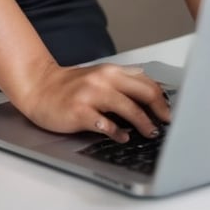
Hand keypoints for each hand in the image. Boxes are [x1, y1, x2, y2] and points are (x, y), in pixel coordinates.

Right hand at [15, 60, 170, 141]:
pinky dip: (117, 132)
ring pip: (128, 108)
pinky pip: (104, 124)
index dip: (162, 98)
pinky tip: (122, 137)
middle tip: (167, 123)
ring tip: (151, 133)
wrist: (40, 88)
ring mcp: (91, 95)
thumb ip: (123, 80)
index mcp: (111, 71)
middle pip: (142, 93)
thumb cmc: (70, 86)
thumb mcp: (99, 76)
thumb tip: (149, 85)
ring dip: (143, 123)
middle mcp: (103, 80)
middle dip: (159, 110)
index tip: (170, 112)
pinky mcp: (80, 111)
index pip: (146, 82)